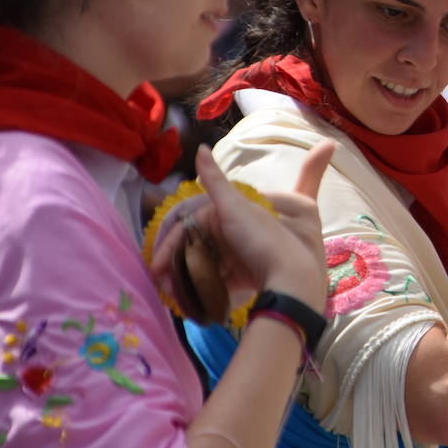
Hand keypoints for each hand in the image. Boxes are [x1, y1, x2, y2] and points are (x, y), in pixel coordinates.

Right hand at [149, 142, 332, 313]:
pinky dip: (203, 287)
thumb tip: (200, 147)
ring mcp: (244, 253)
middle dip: (177, 264)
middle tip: (159, 285)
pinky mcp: (248, 276)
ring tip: (170, 295)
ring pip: (206, 264)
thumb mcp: (237, 207)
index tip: (155, 265)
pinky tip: (188, 300)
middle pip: (200, 246)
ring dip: (186, 278)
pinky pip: (219, 280)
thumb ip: (216, 180)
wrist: (292, 283)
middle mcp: (240, 230)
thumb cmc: (265, 239)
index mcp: (238, 210)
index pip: (196, 224)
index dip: (172, 244)